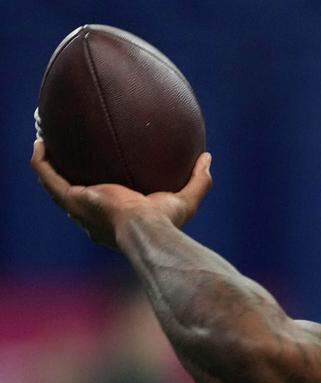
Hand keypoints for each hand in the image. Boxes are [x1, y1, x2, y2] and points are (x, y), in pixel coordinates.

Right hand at [30, 139, 211, 249]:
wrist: (146, 230)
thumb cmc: (166, 223)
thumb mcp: (187, 199)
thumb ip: (199, 180)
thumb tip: (207, 157)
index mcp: (114, 220)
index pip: (101, 207)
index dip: (95, 190)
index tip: (99, 172)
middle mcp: (91, 217)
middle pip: (72, 195)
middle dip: (66, 176)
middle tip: (66, 155)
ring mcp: (79, 208)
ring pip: (53, 185)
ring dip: (46, 164)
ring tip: (45, 143)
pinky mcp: (72, 198)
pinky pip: (47, 176)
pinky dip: (41, 160)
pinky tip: (41, 142)